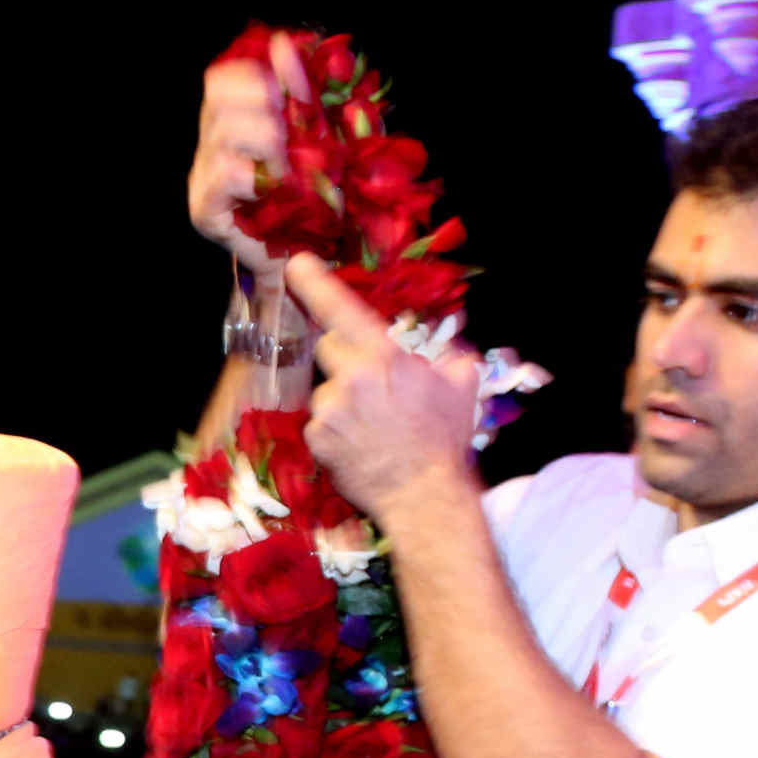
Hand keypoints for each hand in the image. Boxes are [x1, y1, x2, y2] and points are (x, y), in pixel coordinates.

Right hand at [186, 32, 307, 266]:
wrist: (304, 263)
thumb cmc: (314, 200)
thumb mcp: (318, 137)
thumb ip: (303, 92)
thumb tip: (286, 43)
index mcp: (229, 124)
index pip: (221, 78)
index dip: (258, 73)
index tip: (294, 91)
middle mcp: (209, 147)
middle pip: (217, 95)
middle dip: (264, 103)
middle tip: (291, 132)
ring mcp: (202, 178)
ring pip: (224, 129)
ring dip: (268, 138)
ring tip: (289, 164)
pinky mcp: (204, 209)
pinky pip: (227, 172)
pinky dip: (259, 173)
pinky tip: (278, 188)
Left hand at [291, 252, 483, 524]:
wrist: (423, 494)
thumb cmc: (445, 437)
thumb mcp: (460, 384)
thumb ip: (449, 352)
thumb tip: (449, 336)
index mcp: (383, 358)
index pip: (341, 309)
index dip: (316, 283)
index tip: (296, 263)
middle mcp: (350, 378)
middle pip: (329, 347)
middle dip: (347, 358)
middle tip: (373, 384)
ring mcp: (328, 410)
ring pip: (326, 388)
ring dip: (343, 398)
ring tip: (372, 423)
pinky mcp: (316, 438)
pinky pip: (320, 421)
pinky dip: (334, 428)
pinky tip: (359, 442)